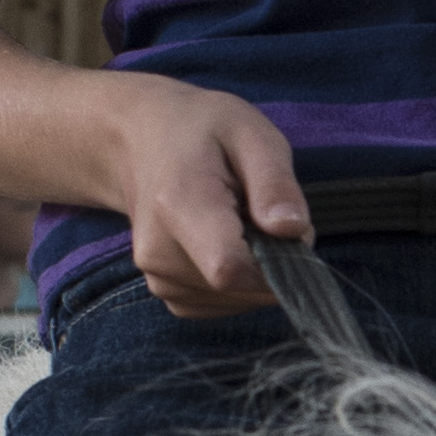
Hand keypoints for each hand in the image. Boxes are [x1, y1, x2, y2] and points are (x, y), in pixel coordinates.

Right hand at [99, 78, 309, 312]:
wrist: (141, 141)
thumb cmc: (202, 131)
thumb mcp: (250, 134)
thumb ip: (275, 183)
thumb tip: (294, 231)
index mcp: (178, 206)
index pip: (231, 269)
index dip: (277, 261)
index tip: (288, 228)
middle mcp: (158, 252)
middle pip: (241, 287)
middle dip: (273, 261)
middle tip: (264, 213)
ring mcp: (158, 277)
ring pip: (238, 300)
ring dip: (257, 270)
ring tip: (241, 221)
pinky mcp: (167, 292)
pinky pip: (223, 304)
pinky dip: (240, 281)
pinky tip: (228, 242)